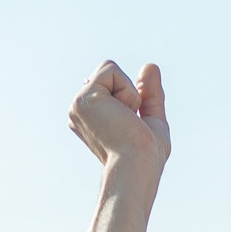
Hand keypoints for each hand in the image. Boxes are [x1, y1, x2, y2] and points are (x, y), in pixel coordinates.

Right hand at [68, 61, 169, 176]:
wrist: (138, 166)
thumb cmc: (146, 154)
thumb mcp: (152, 118)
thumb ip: (150, 93)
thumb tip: (149, 65)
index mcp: (90, 118)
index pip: (112, 84)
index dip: (130, 98)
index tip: (130, 125)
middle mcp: (79, 111)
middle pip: (109, 73)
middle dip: (129, 93)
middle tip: (128, 123)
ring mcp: (78, 105)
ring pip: (109, 69)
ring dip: (128, 93)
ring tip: (124, 120)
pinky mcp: (83, 99)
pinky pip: (111, 69)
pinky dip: (126, 90)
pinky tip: (122, 114)